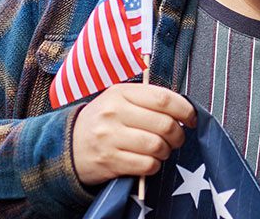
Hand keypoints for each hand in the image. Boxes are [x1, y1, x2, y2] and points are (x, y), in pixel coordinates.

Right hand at [71, 83, 196, 185]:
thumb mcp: (118, 100)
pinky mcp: (109, 161)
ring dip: (166, 151)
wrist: (68, 146)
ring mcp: (110, 137)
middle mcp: (114, 112)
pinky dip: (154, 165)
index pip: (163, 98)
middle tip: (177, 138)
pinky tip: (149, 161)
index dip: (185, 110)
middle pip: (164, 124)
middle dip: (178, 135)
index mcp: (120, 92)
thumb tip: (183, 110)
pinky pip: (146, 165)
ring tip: (162, 150)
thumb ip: (147, 100)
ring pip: (157, 146)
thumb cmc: (103, 122)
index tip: (192, 119)